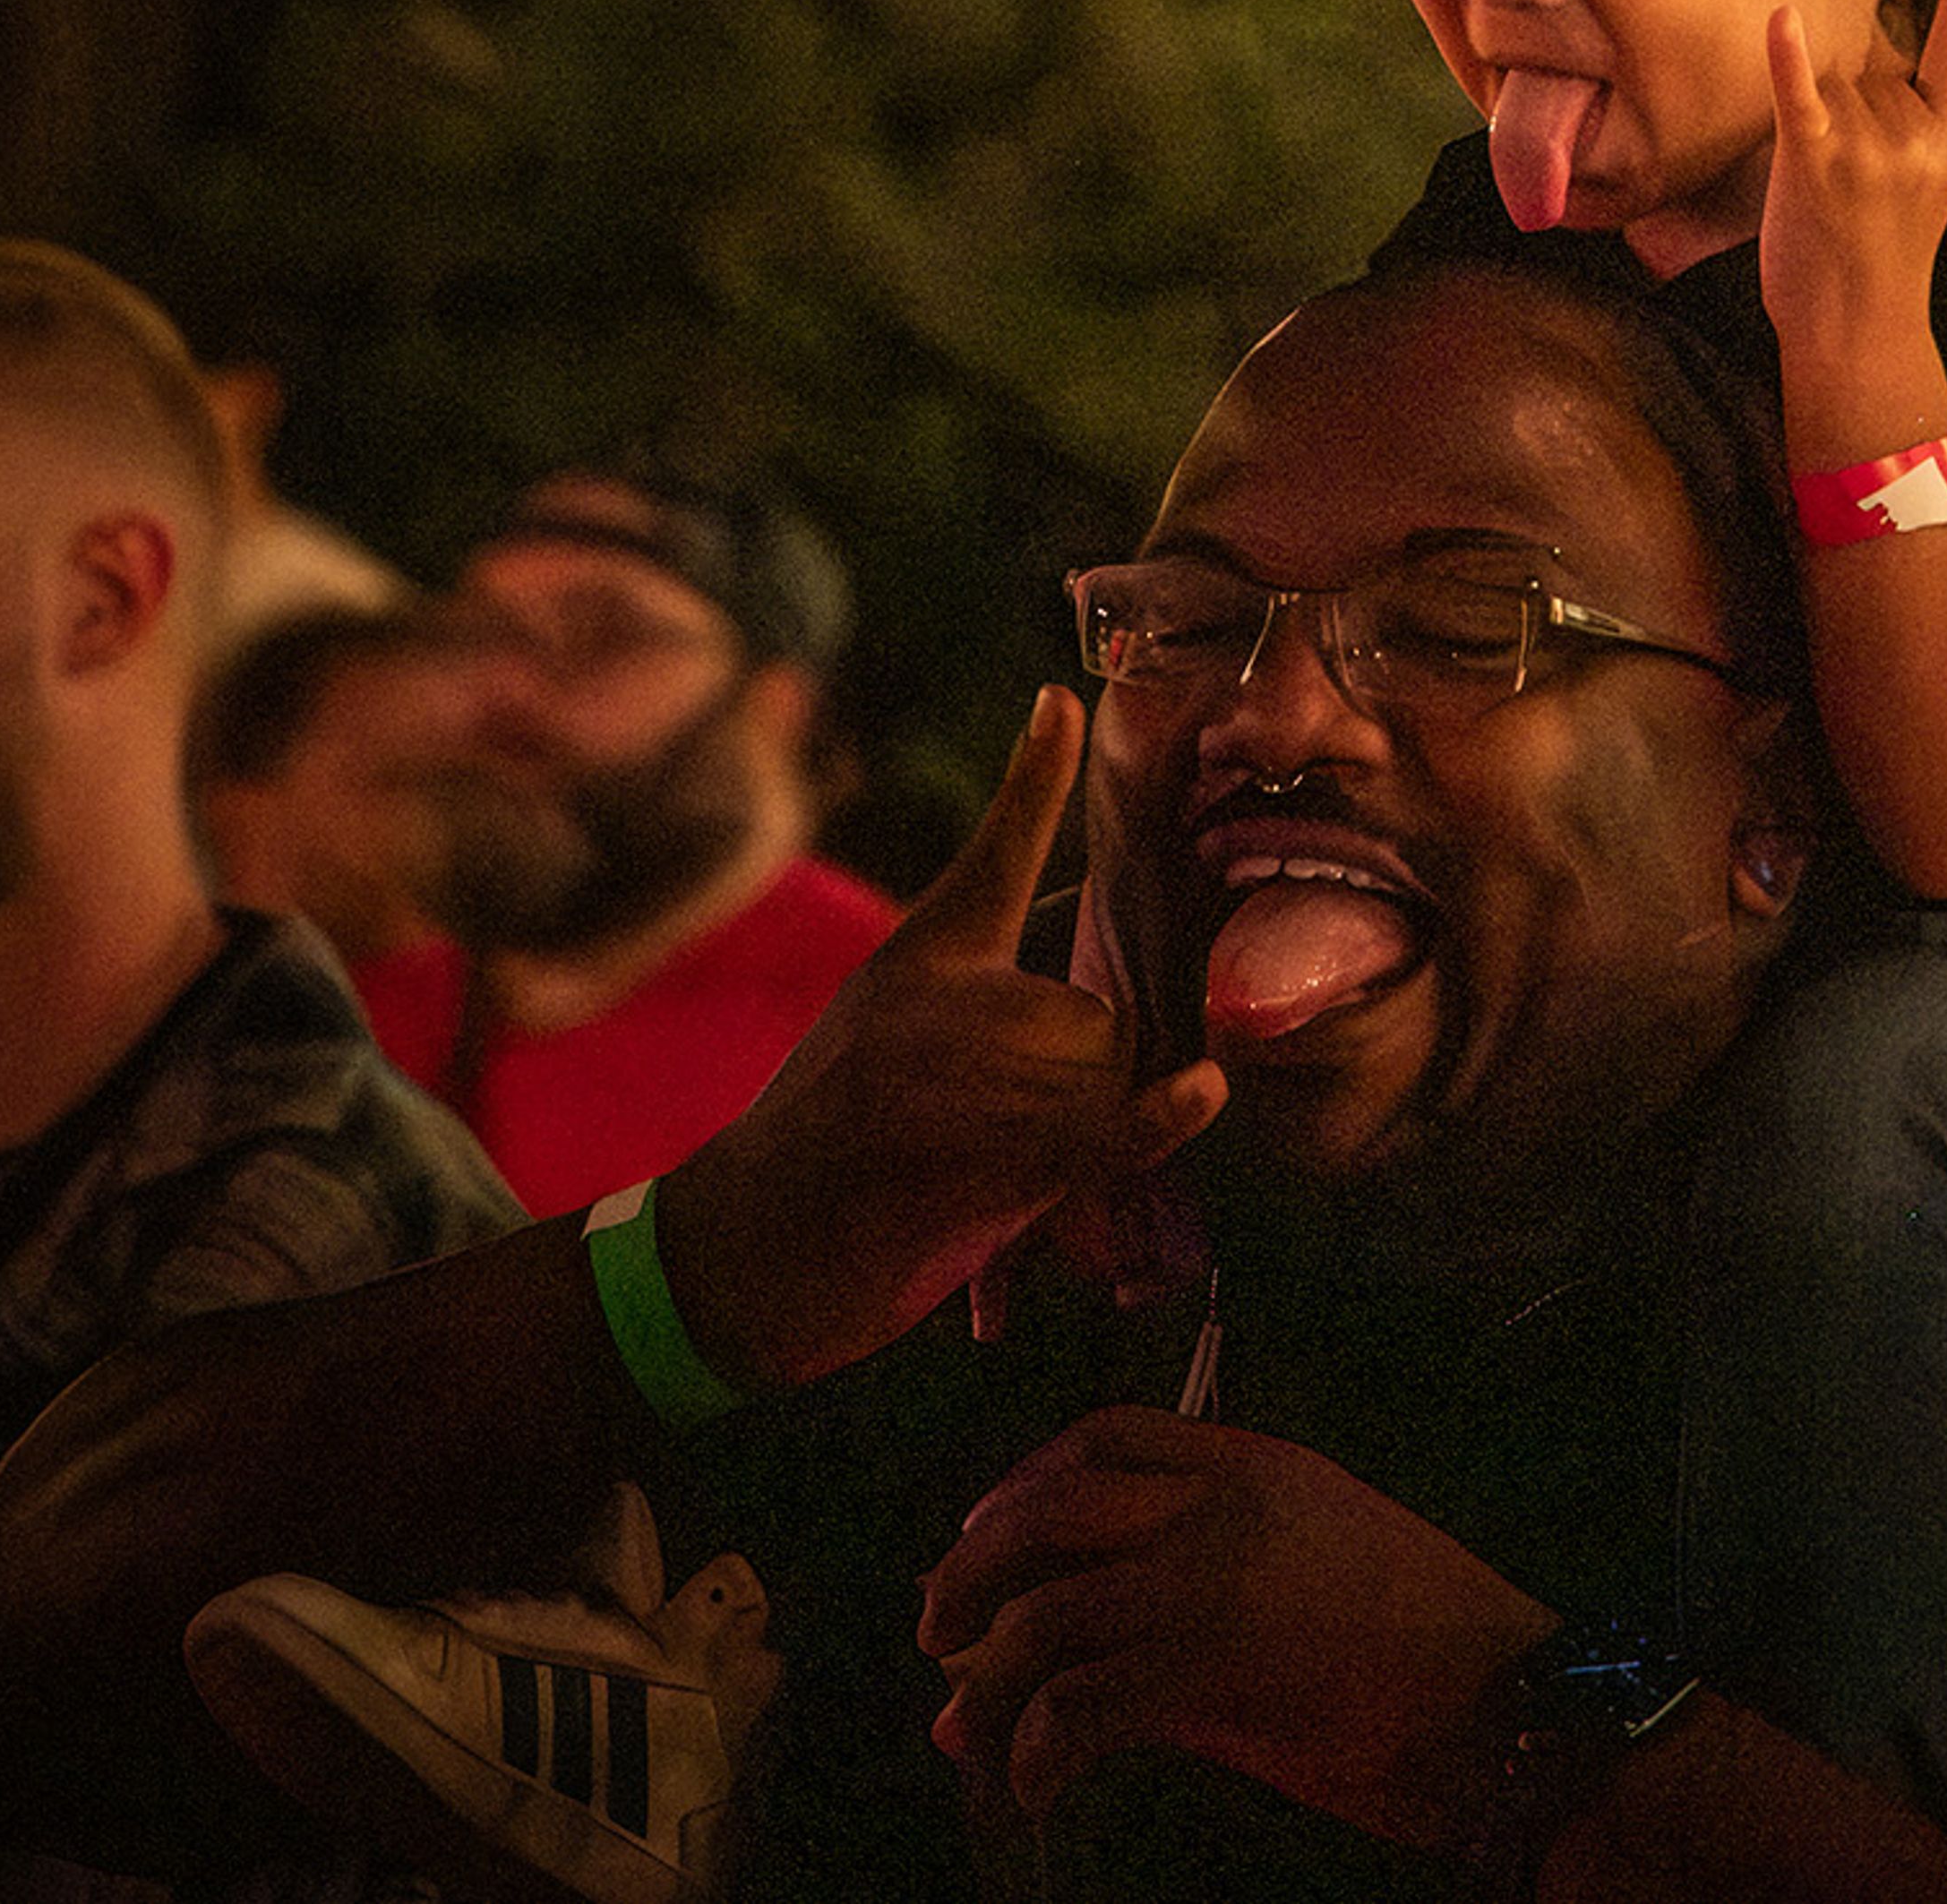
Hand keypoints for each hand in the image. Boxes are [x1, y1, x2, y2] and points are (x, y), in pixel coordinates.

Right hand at [654, 691, 1223, 1387]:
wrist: (745, 1246)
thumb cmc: (821, 1141)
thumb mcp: (882, 1030)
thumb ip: (975, 1004)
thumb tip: (1083, 985)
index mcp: (924, 954)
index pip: (997, 850)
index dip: (1036, 772)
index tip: (1062, 700)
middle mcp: (945, 995)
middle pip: (1103, 1011)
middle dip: (1093, 1081)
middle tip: (1000, 1141)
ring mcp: (965, 1068)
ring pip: (1108, 1074)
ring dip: (1091, 1135)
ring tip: (992, 1176)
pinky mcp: (986, 1149)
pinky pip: (1107, 1125)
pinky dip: (1157, 1118)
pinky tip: (1201, 1091)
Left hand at [917, 1410, 1549, 1842]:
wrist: (1513, 1704)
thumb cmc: (1431, 1649)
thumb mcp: (1320, 1575)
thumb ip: (1204, 1600)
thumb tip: (1088, 1667)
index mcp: (1253, 1465)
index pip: (1105, 1435)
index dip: (1025, 1480)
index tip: (986, 1527)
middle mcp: (1220, 1506)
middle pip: (1049, 1508)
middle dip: (972, 1568)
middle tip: (936, 1629)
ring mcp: (1213, 1583)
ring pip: (1049, 1609)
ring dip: (987, 1677)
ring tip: (966, 1728)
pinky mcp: (1212, 1671)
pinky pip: (1084, 1704)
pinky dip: (1038, 1748)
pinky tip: (1032, 1785)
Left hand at [1757, 0, 1946, 461]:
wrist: (1856, 332)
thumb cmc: (1880, 261)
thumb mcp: (1928, 191)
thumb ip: (1914, 132)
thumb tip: (1872, 70)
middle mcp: (1913, 135)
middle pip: (1867, 67)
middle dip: (1847, 101)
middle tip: (1846, 179)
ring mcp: (1865, 147)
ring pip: (1829, 79)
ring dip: (1814, 112)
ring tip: (1823, 184)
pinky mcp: (1813, 160)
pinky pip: (1799, 94)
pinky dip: (1786, 56)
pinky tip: (1780, 18)